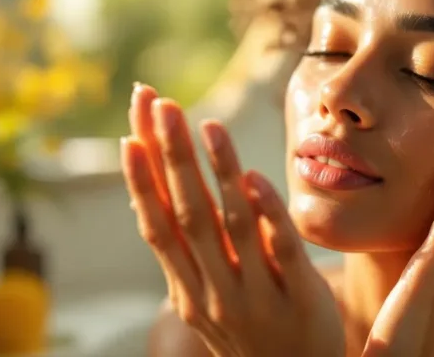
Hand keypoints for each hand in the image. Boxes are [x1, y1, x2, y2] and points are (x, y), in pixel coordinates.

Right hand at [121, 84, 344, 356]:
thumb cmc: (252, 332)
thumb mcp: (210, 297)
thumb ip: (195, 249)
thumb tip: (166, 190)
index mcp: (187, 288)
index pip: (157, 221)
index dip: (142, 175)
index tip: (132, 127)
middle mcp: (212, 293)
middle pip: (185, 215)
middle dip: (169, 156)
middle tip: (156, 101)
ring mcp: (254, 299)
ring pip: (228, 226)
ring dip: (213, 171)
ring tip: (203, 122)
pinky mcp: (301, 303)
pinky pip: (280, 250)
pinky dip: (264, 212)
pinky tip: (252, 176)